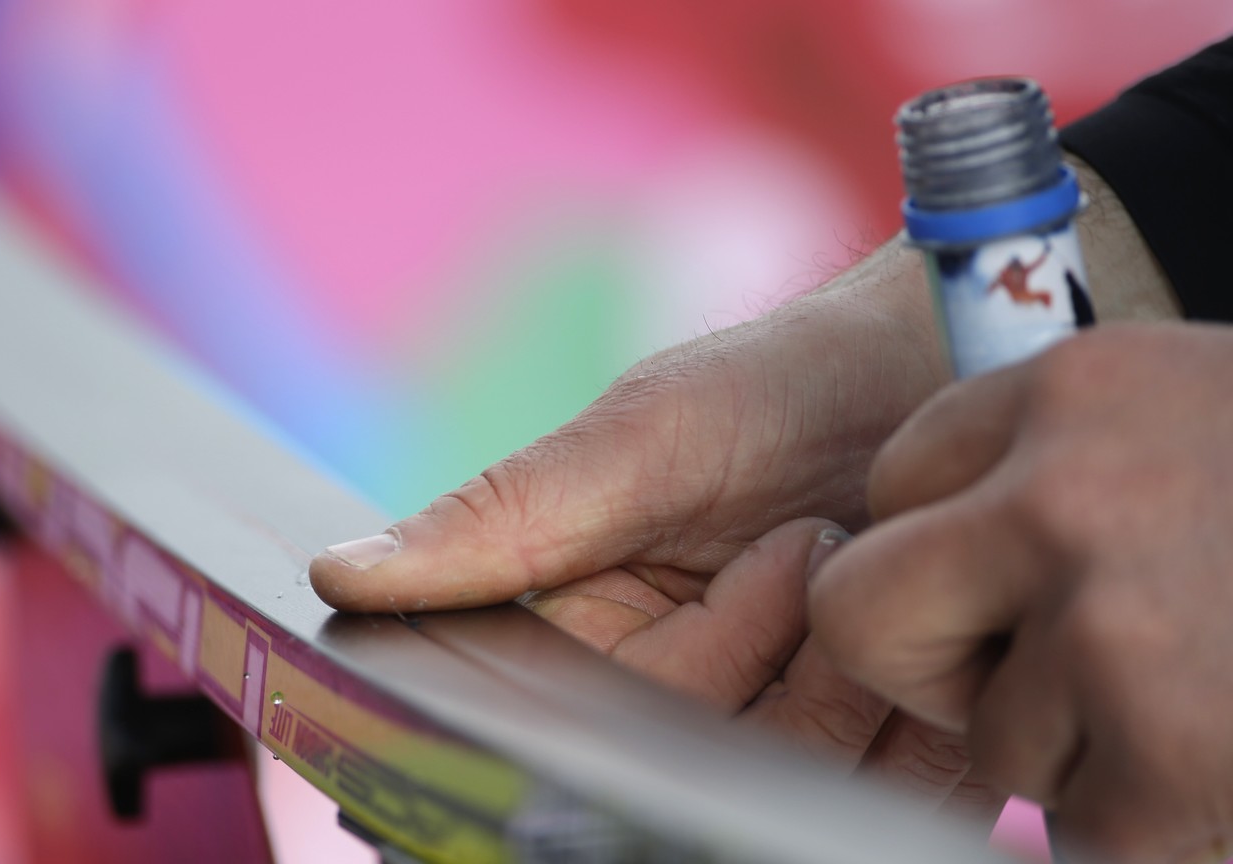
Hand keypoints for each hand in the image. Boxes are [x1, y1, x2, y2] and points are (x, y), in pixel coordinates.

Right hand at [310, 248, 1001, 815]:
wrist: (943, 374)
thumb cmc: (783, 385)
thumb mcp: (641, 438)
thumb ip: (499, 519)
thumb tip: (335, 574)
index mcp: (581, 628)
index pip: (577, 714)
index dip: (674, 659)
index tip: (745, 560)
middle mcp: (664, 697)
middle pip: (690, 754)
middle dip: (770, 638)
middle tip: (808, 532)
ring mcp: (770, 734)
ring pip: (786, 779)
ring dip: (848, 663)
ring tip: (861, 553)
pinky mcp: (869, 759)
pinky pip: (873, 794)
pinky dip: (912, 707)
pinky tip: (916, 619)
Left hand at [811, 324, 1232, 861]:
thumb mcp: (1206, 421)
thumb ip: (1070, 462)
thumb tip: (940, 546)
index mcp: (1080, 388)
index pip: (898, 478)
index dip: (945, 547)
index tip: (1013, 579)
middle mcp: (1071, 496)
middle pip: (861, 606)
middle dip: (929, 658)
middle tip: (1039, 674)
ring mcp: (1119, 635)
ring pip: (989, 740)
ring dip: (1083, 752)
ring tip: (1215, 700)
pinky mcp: (1174, 770)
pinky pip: (1082, 832)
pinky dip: (1153, 826)